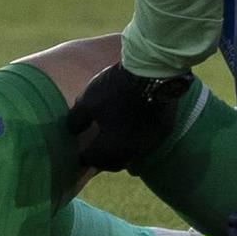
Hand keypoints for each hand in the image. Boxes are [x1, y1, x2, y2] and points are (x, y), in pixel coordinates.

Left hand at [65, 64, 189, 171]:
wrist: (153, 72)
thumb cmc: (116, 88)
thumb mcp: (88, 101)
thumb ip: (76, 120)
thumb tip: (72, 130)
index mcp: (112, 148)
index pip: (92, 159)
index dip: (83, 155)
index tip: (78, 152)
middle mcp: (133, 152)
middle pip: (114, 162)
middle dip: (103, 158)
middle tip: (95, 151)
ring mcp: (151, 142)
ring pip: (132, 154)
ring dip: (121, 150)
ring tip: (113, 140)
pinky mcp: (164, 130)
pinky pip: (147, 141)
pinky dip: (137, 139)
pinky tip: (133, 127)